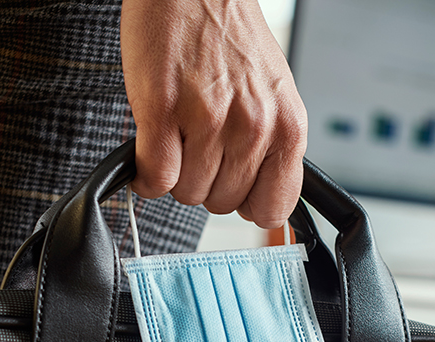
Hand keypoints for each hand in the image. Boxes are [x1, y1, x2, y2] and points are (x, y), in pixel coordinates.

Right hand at [120, 0, 307, 228]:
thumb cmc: (230, 39)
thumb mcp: (274, 98)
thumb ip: (272, 151)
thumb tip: (262, 208)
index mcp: (288, 127)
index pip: (273, 208)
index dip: (248, 203)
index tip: (236, 189)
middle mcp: (254, 126)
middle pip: (222, 204)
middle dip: (207, 181)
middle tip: (200, 144)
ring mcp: (209, 120)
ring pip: (187, 193)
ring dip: (176, 172)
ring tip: (179, 133)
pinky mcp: (164, 111)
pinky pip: (155, 178)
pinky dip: (146, 174)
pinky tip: (151, 147)